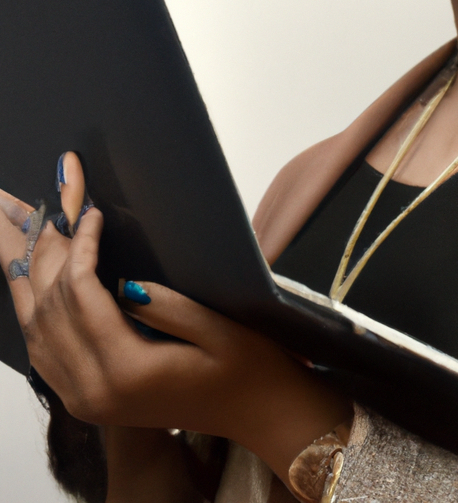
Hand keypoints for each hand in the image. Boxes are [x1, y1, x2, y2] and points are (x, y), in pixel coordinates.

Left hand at [0, 158, 350, 486]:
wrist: (256, 414)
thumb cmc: (246, 369)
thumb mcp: (218, 330)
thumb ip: (168, 306)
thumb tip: (124, 281)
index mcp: (127, 371)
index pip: (83, 295)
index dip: (81, 246)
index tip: (91, 212)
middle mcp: (94, 392)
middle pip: (49, 311)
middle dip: (47, 257)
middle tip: (50, 215)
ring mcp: (85, 401)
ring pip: (37, 333)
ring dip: (33, 283)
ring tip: (38, 240)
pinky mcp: (87, 402)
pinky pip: (44, 354)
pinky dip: (36, 314)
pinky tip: (40, 287)